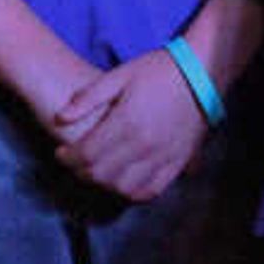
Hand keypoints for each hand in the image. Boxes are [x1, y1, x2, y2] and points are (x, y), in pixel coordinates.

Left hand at [51, 48, 204, 200]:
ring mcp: (164, 157)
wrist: (202, 73)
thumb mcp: (120, 75)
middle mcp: (145, 145)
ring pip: (125, 187)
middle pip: (102, 174)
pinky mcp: (179, 163)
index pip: (88, 154)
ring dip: (104, 184)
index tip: (60, 153)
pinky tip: (124, 182)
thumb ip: (88, 97)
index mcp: (127, 122)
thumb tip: (60, 117)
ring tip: (97, 172)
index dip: (68, 158)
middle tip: (74, 163)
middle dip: (81, 172)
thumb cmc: (158, 71)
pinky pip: (152, 190)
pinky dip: (133, 192)